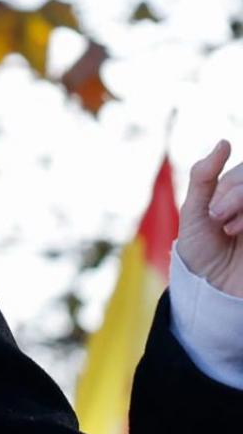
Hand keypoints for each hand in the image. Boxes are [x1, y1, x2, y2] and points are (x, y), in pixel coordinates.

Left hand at [176, 140, 242, 296]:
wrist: (211, 292)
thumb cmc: (200, 252)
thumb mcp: (195, 213)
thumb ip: (205, 177)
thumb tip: (225, 141)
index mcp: (237, 193)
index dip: (231, 189)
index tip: (213, 215)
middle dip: (239, 195)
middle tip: (221, 221)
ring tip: (232, 231)